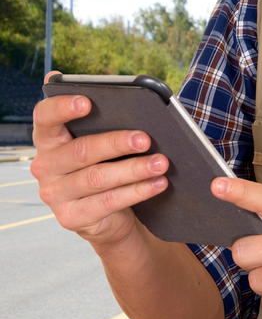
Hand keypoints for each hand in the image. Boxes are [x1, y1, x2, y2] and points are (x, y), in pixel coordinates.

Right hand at [31, 88, 171, 249]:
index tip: (87, 102)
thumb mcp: (103, 148)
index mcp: (49, 140)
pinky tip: (158, 183)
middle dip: (116, 143)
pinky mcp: (71, 217)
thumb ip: (106, 126)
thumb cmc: (107, 168)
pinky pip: (108, 201)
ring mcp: (55, 194)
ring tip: (161, 163)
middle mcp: (45, 166)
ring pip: (97, 178)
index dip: (62, 108)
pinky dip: (137, 191)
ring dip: (133, 169)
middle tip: (145, 139)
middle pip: (80, 150)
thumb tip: (138, 110)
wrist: (108, 217)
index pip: (44, 117)